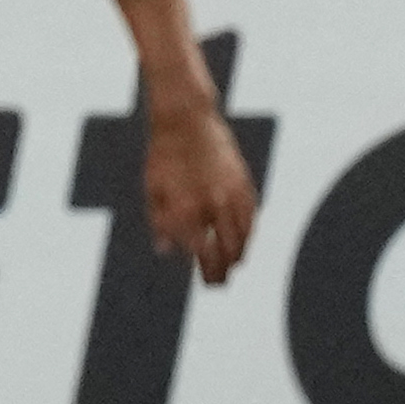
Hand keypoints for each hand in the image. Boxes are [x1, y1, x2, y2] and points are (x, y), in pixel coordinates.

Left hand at [146, 105, 257, 284]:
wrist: (186, 120)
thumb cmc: (163, 156)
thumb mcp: (153, 189)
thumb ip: (160, 222)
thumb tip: (166, 251)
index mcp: (186, 209)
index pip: (202, 253)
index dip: (207, 271)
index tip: (207, 283)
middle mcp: (212, 205)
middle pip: (226, 250)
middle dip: (224, 270)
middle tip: (221, 283)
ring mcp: (231, 193)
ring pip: (244, 235)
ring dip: (240, 254)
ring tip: (235, 265)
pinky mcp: (244, 181)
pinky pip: (252, 214)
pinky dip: (250, 231)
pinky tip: (246, 239)